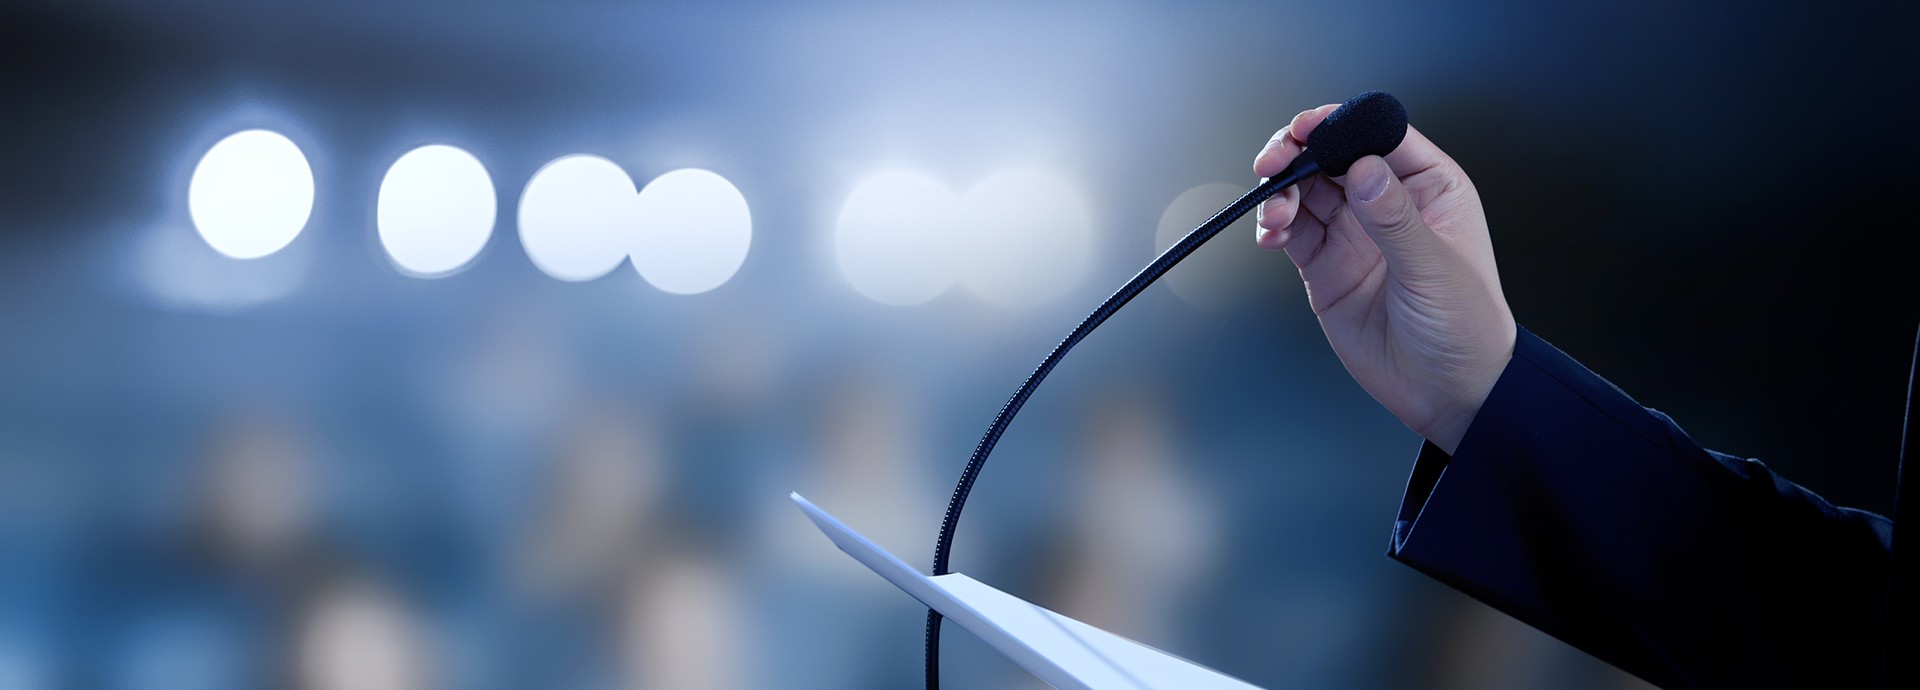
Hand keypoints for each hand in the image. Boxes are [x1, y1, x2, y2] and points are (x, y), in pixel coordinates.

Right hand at [1253, 104, 1515, 453]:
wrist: (1448, 392)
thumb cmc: (1465, 328)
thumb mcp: (1434, 269)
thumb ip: (1395, 218)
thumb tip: (1363, 169)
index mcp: (1428, 187)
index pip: (1379, 136)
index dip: (1340, 124)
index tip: (1307, 128)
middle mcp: (1386, 202)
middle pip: (1330, 155)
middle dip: (1296, 152)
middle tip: (1271, 165)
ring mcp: (1353, 233)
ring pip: (1304, 190)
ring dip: (1280, 193)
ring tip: (1273, 216)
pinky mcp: (1325, 266)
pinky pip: (1292, 232)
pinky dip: (1274, 227)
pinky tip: (1270, 236)